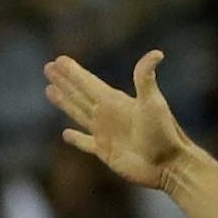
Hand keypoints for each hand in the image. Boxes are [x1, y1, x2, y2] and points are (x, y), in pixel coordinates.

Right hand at [45, 50, 191, 189]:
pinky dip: (75, 139)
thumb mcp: (154, 103)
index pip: (88, 82)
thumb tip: (156, 53)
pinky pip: (85, 143)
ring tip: (49, 90)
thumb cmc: (164, 133)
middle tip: (48, 68)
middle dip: (64, 81)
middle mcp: (108, 114)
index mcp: (115, 101)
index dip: (73, 72)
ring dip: (64, 102)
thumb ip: (146, 79)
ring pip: (78, 113)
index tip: (58, 60)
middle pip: (80, 94)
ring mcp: (105, 133)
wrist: (169, 164)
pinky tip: (65, 133)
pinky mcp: (105, 152)